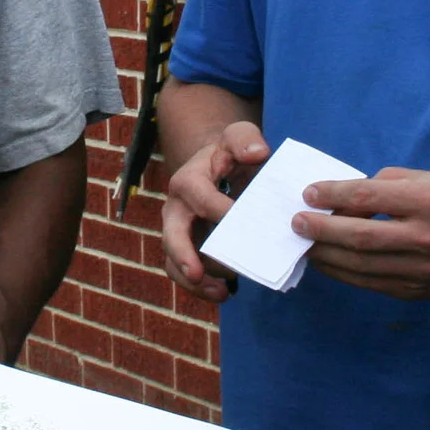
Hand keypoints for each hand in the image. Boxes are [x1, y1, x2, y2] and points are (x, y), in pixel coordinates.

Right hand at [160, 120, 267, 304]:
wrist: (220, 165)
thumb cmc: (231, 152)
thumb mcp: (239, 135)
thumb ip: (245, 139)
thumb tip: (256, 153)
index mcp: (188, 181)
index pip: (202, 198)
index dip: (221, 210)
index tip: (242, 219)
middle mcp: (176, 209)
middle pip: (172, 234)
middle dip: (183, 254)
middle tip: (196, 273)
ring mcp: (179, 231)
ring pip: (175, 260)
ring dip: (194, 280)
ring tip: (221, 292)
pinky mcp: (188, 248)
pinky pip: (185, 272)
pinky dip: (201, 287)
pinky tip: (223, 294)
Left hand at [290, 170, 429, 300]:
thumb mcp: (418, 179)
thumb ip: (377, 187)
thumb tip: (335, 204)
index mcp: (429, 201)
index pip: (369, 197)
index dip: (334, 195)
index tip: (308, 193)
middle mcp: (427, 238)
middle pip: (361, 237)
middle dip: (322, 230)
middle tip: (297, 222)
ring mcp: (422, 270)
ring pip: (361, 266)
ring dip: (325, 255)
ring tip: (304, 243)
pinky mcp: (415, 290)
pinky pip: (369, 283)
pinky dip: (342, 272)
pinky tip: (326, 260)